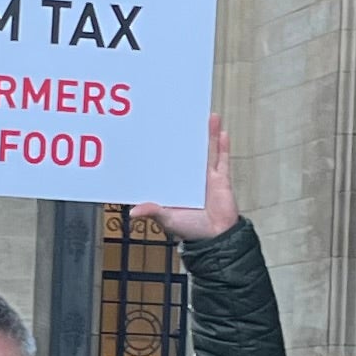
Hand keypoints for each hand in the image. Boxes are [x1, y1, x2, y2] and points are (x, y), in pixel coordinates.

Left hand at [130, 115, 239, 242]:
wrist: (216, 238)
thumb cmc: (191, 230)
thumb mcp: (168, 219)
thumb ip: (153, 211)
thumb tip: (133, 212)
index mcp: (176, 185)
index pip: (167, 164)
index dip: (161, 152)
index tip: (154, 136)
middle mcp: (190, 178)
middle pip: (187, 152)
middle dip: (185, 136)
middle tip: (180, 118)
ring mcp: (207, 177)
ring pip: (207, 151)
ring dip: (207, 134)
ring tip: (206, 117)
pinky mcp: (221, 179)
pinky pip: (222, 159)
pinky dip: (223, 146)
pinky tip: (222, 131)